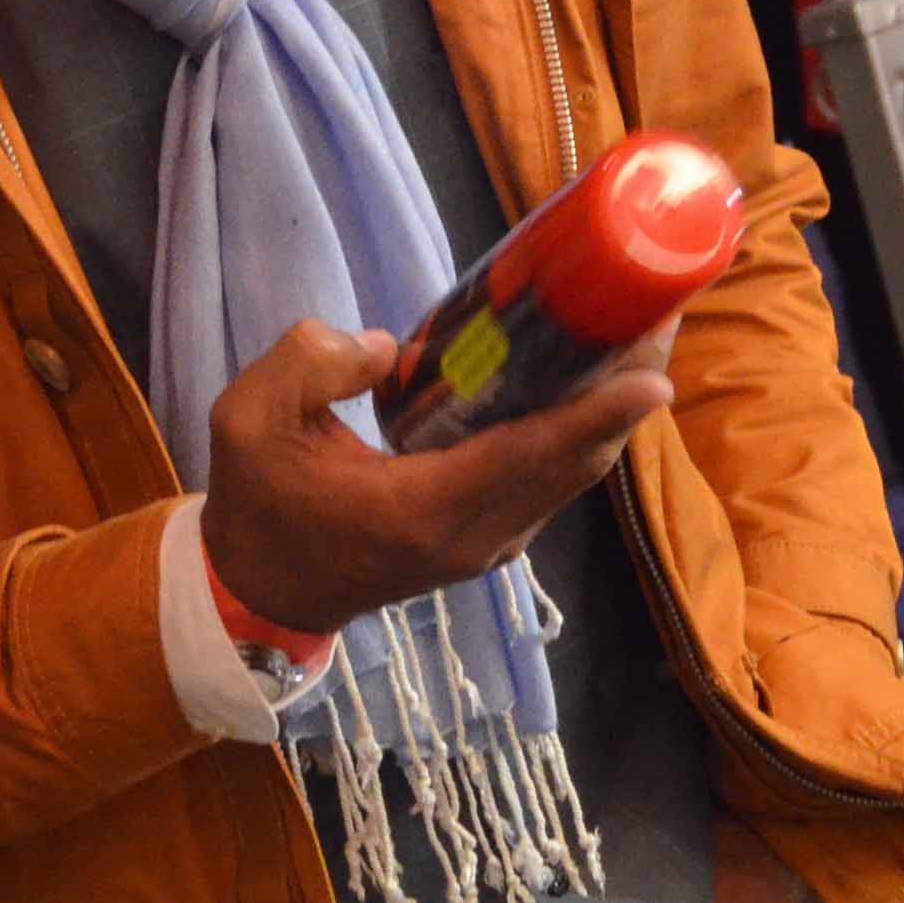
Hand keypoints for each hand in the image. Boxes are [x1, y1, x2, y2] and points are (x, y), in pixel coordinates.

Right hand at [202, 320, 675, 639]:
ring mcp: (487, 546)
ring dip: (611, 410)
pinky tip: (591, 377)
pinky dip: (582, 432)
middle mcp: (473, 536)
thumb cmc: (257, 503)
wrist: (260, 589)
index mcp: (421, 510)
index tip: (653, 374)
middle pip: (573, 464)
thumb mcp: (249, 419)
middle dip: (623, 392)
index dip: (595, 416)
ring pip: (570, 475)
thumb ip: (308, 364)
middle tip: (654, 313)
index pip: (527, 457)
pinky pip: (552, 481)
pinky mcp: (489, 540)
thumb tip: (384, 347)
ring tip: (637, 331)